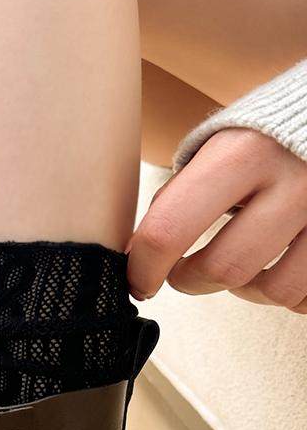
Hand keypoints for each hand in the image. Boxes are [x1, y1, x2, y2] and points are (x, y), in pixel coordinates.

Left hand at [127, 128, 306, 313]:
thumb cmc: (266, 137)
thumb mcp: (221, 146)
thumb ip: (181, 194)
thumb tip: (140, 253)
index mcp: (242, 154)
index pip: (170, 229)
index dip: (144, 268)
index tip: (139, 281)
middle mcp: (291, 181)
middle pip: (223, 269)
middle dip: (191, 280)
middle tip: (185, 272)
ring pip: (273, 290)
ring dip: (244, 289)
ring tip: (237, 266)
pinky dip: (288, 292)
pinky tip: (279, 266)